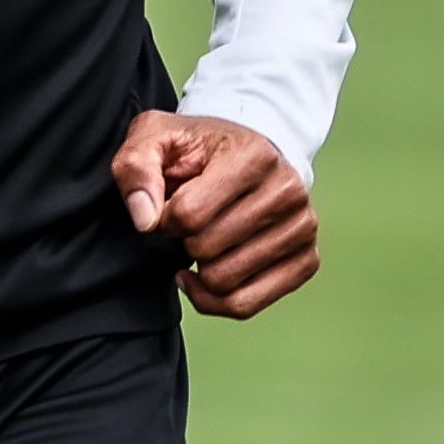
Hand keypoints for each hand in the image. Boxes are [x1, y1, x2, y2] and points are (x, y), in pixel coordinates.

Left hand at [109, 113, 320, 318]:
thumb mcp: (154, 137)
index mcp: (255, 155)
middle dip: (184, 242)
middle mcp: (288, 191)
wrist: (246, 156)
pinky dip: (215, 300)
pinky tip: (205, 277)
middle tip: (189, 224)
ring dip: (199, 269)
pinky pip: (245, 305)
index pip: (189, 214)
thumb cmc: (197, 150)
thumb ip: (136, 166)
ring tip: (202, 242)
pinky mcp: (306, 260)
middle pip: (206, 250)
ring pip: (225, 283)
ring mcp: (303, 228)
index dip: (166, 217)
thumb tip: (145, 220)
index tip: (172, 203)